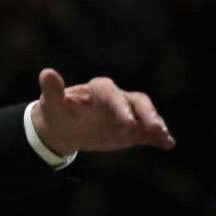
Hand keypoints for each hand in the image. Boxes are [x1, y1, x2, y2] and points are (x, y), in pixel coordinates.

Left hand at [31, 68, 174, 155]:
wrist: (64, 129)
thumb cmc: (57, 113)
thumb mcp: (52, 104)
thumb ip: (53, 90)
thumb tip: (46, 72)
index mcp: (98, 90)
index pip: (113, 94)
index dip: (121, 106)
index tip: (127, 122)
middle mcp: (117, 99)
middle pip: (137, 102)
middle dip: (147, 114)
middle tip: (153, 128)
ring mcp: (127, 114)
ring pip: (147, 115)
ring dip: (156, 124)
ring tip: (162, 136)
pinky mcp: (132, 130)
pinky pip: (148, 132)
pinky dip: (159, 137)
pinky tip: (168, 144)